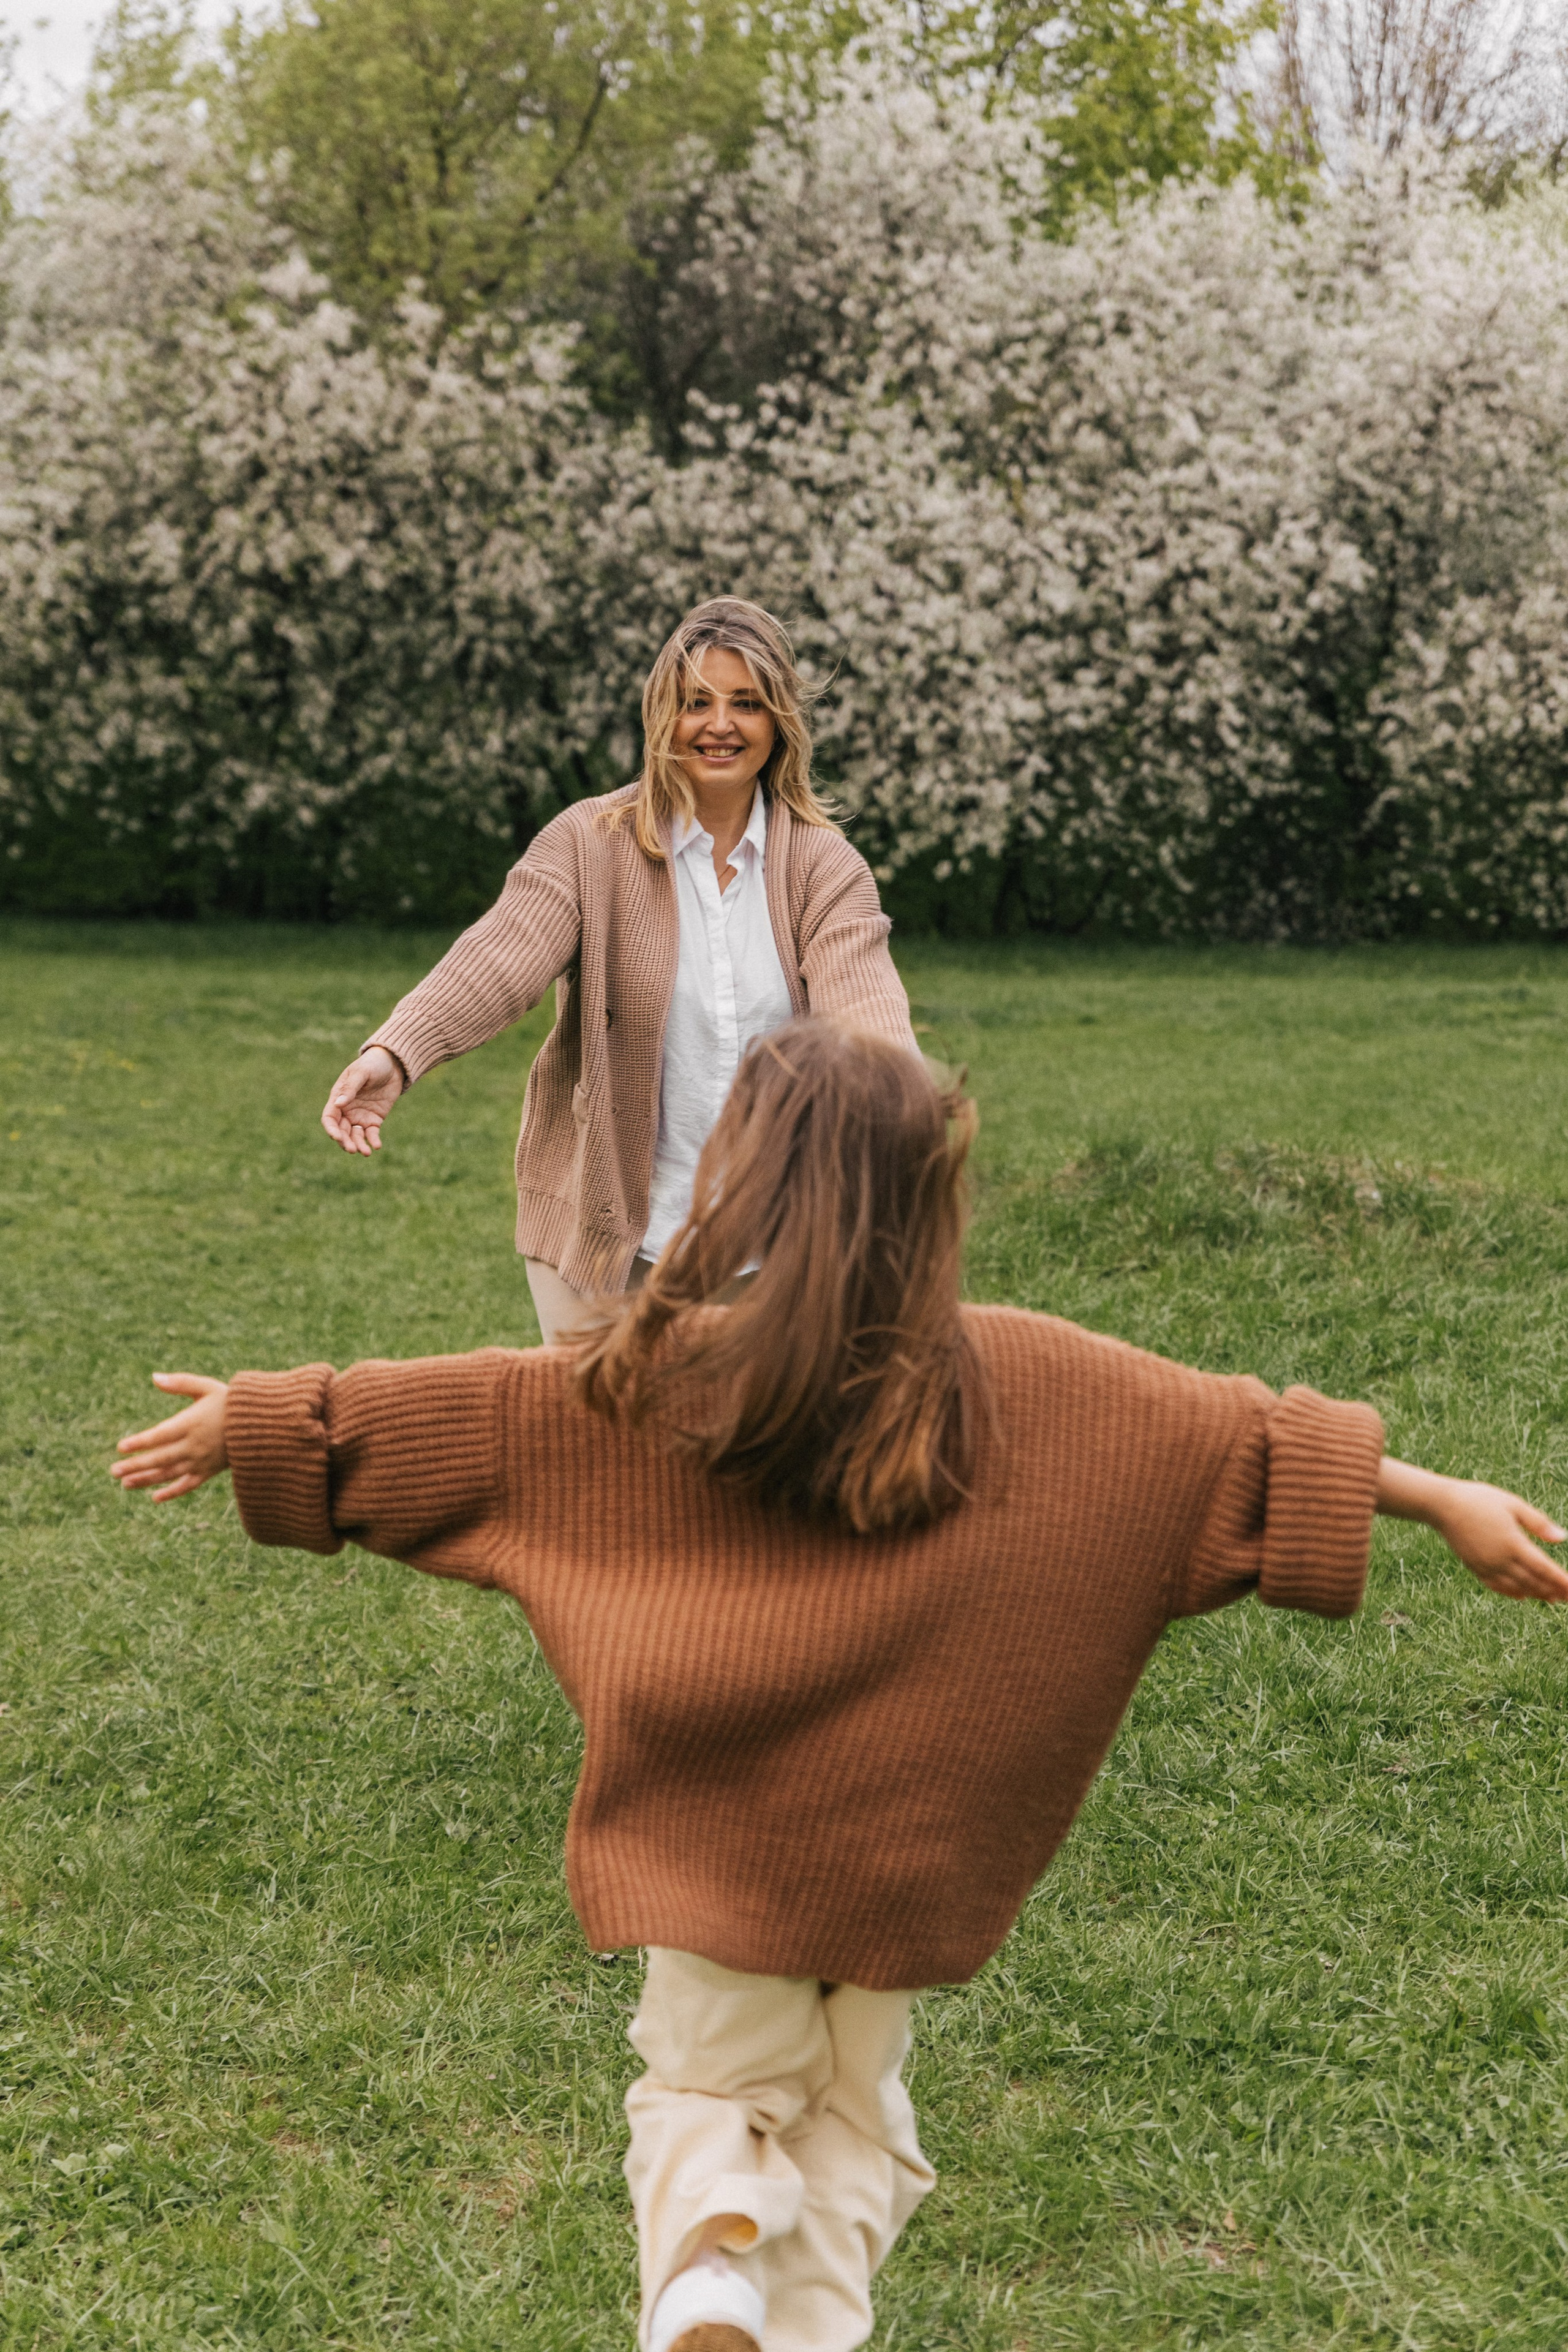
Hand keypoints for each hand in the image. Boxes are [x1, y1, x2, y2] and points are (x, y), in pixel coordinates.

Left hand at [112, 1374, 228, 1501]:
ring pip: (170, 1474)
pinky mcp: (210, 1471)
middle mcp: (195, 1445)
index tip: (121, 1447)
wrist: (262, 1423)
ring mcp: (202, 1460)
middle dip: (135, 1465)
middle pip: (160, 1458)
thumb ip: (180, 1382)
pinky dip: (172, 1493)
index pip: (160, 1435)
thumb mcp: (207, 1387)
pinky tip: (155, 1498)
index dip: (140, 1442)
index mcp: (192, 1423)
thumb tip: (154, 1377)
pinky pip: (188, 1485)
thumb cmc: (231, 1402)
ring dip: (146, 1480)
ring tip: (125, 1484)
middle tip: (113, 1471)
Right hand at [322, 1047, 403, 1155]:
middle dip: (345, 1142)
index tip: (337, 1137)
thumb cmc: (372, 1064)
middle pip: (341, 1131)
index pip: (329, 1117)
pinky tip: (377, 1146)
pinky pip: (371, 1134)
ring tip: (367, 1152)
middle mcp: (346, 1110)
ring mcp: (360, 1116)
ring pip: (355, 1135)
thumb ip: (350, 1088)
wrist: (393, 1064)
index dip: (331, 1129)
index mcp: (338, 1097)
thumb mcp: (361, 1073)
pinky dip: (373, 1141)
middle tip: (353, 1150)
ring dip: (358, 1145)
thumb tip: (338, 1104)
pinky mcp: (374, 1119)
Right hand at [1428, 1479, 1567, 1602]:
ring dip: (1537, 1594)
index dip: (1561, 1581)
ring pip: (1517, 1587)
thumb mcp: (1512, 1504)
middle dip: (1553, 1590)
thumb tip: (1562, 1538)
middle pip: (1533, 1582)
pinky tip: (1523, 1595)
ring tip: (1552, 1598)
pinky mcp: (1475, 1567)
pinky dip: (1513, 1593)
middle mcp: (1500, 1560)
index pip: (1544, 1568)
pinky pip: (1497, 1586)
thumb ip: (1538, 1523)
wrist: (1442, 1506)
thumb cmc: (1479, 1499)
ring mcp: (1486, 1566)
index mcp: (1513, 1543)